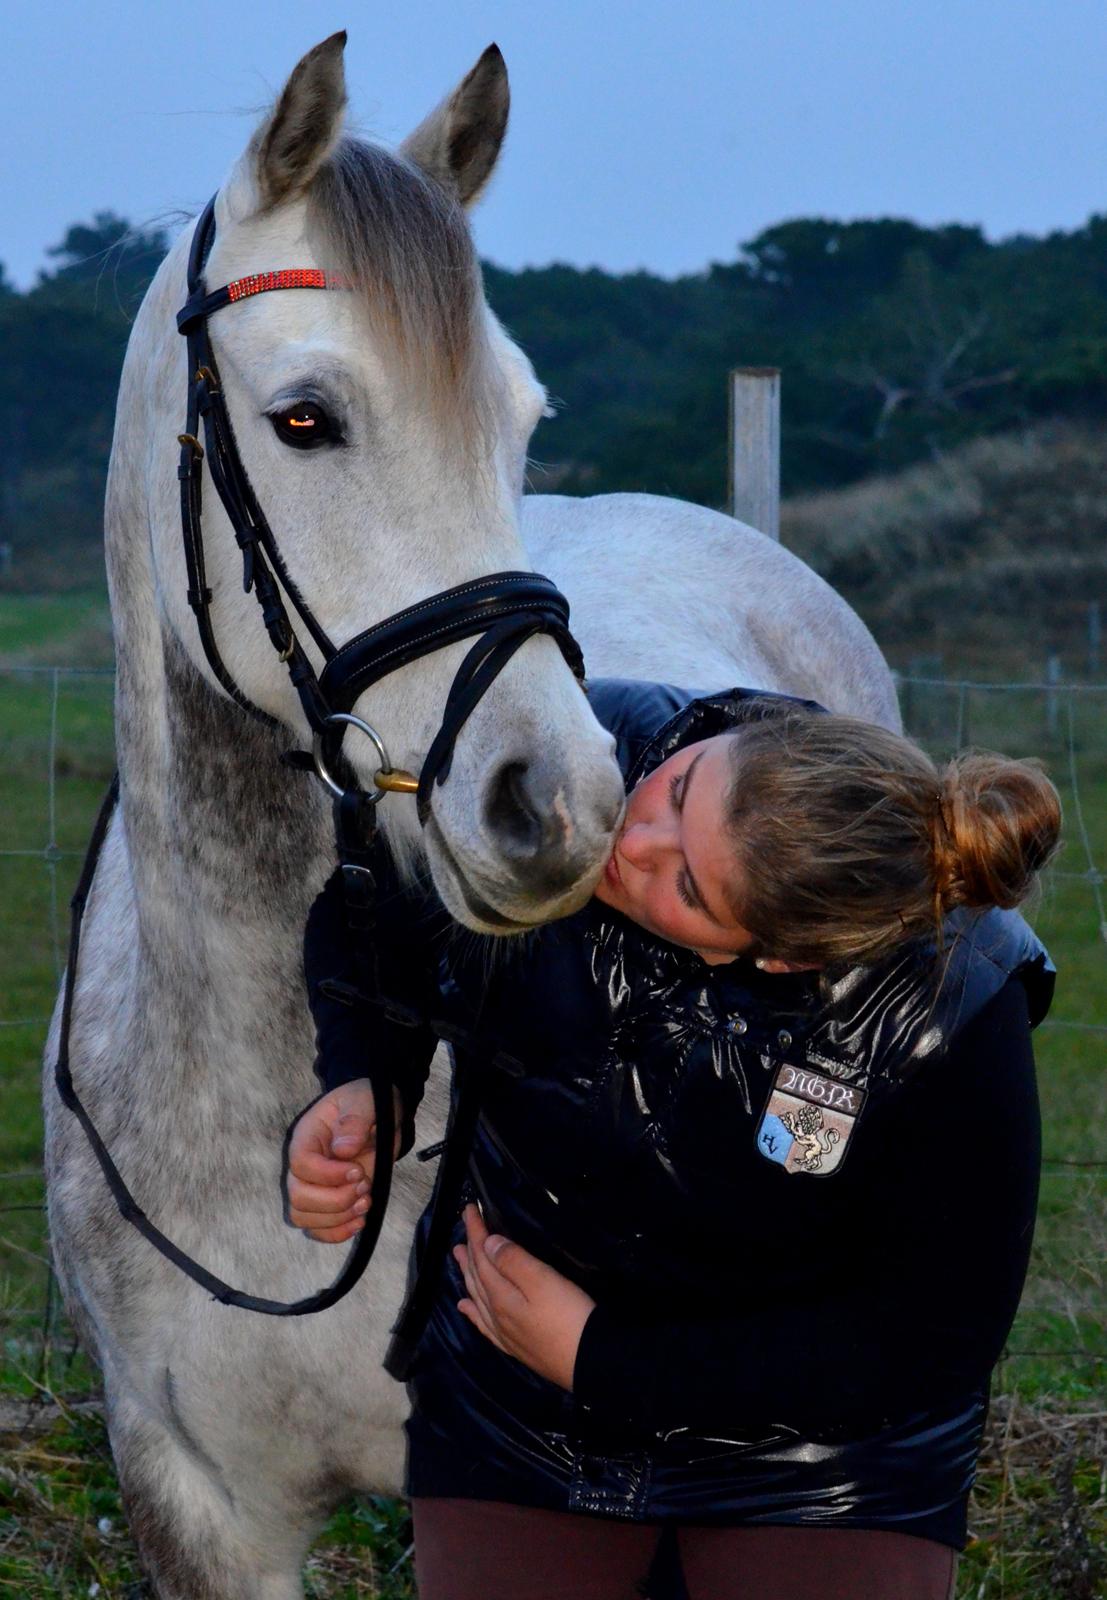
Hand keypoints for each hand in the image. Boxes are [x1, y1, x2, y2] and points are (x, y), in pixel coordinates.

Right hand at [286, 1078, 402, 1243]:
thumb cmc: (368, 1102)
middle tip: (364, 1185)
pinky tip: (359, 1221)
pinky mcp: (327, 1202)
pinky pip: (316, 1229)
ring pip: (303, 1217)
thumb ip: (354, 1120)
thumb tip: (343, 1150)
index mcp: (308, 1135)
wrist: (379, 1114)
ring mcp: (313, 1185)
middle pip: (298, 1196)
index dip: (328, 1175)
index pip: (300, 1164)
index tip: (358, 1170)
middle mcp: (305, 1163)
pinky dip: (336, 1232)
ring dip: (337, 1218)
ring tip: (365, 1202)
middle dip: (335, 1200)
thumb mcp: (366, 1101)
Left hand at [453, 1203, 595, 1390]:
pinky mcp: (516, 1346)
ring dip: (468, 1277)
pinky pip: (484, 1324)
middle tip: (460, 1235)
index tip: (468, 1209)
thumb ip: (513, 1261)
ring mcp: (505, 1332)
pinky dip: (472, 1312)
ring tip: (459, 1261)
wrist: (589, 1362)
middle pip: (477, 1278)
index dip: (475, 1232)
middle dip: (469, 1253)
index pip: (482, 1257)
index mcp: (501, 1295)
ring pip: (478, 1298)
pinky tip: (466, 1308)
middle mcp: (496, 1314)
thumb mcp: (543, 1281)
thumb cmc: (569, 1315)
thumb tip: (486, 1244)